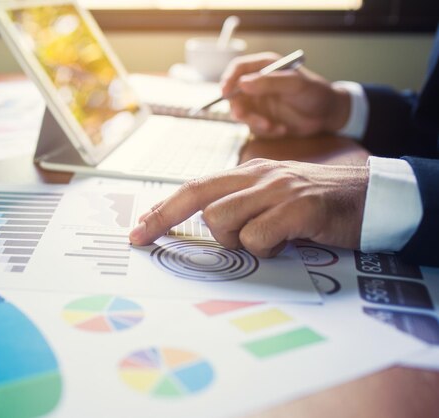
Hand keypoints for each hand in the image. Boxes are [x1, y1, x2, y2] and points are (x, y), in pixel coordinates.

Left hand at [129, 159, 368, 256]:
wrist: (369, 196)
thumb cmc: (315, 204)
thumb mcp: (272, 198)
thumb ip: (241, 207)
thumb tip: (207, 228)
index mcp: (248, 172)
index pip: (194, 187)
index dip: (161, 209)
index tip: (137, 232)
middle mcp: (258, 175)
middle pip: (198, 198)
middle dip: (166, 221)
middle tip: (149, 240)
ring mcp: (279, 189)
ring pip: (223, 219)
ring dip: (236, 241)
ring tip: (264, 241)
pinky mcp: (300, 208)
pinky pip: (259, 236)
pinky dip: (266, 248)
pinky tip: (286, 243)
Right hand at [221, 52, 350, 137]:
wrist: (327, 115)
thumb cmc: (315, 93)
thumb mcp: (294, 84)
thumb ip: (269, 82)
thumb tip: (242, 83)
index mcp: (264, 67)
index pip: (238, 68)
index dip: (228, 78)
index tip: (225, 91)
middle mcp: (257, 84)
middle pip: (234, 94)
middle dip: (238, 107)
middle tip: (243, 116)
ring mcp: (258, 103)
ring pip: (241, 113)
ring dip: (254, 122)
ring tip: (272, 126)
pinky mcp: (262, 119)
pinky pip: (253, 127)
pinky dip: (265, 131)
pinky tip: (282, 129)